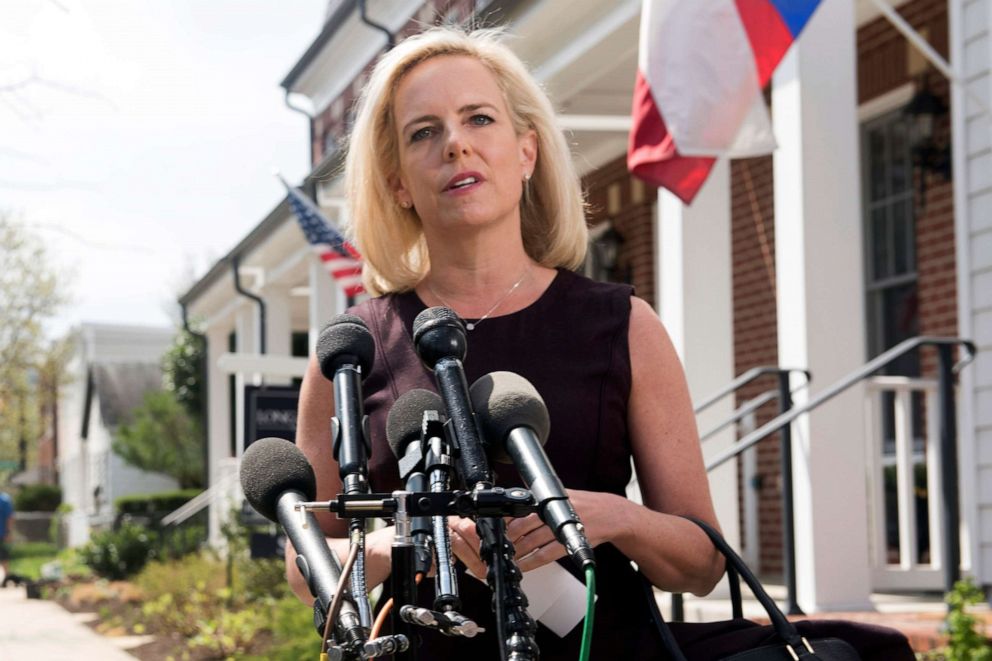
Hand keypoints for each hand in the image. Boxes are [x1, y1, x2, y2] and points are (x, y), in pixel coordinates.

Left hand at [451, 490, 630, 574]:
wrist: (610, 514)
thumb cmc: (580, 505)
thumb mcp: (558, 494)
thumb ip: (536, 497)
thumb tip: (511, 500)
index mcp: (548, 498)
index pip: (520, 508)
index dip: (505, 520)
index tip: (492, 528)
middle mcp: (553, 511)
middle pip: (523, 525)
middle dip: (507, 537)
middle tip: (495, 546)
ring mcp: (562, 527)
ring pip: (532, 541)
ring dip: (516, 552)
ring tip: (505, 558)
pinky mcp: (569, 543)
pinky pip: (546, 555)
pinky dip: (531, 562)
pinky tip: (522, 566)